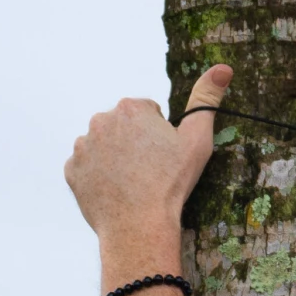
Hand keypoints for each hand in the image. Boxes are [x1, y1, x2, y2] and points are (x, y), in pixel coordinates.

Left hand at [64, 65, 232, 244]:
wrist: (139, 226)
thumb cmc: (171, 185)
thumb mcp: (196, 141)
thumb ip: (206, 101)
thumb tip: (223, 69)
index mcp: (131, 107)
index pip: (148, 115)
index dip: (161, 138)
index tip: (164, 160)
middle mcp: (101, 119)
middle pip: (123, 129)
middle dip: (135, 146)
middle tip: (150, 175)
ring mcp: (83, 145)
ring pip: (104, 148)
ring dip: (116, 160)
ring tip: (132, 186)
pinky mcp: (72, 170)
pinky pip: (87, 169)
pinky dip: (99, 179)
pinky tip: (115, 194)